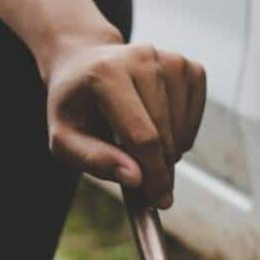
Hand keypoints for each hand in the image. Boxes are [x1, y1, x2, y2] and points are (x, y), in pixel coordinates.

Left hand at [41, 35, 206, 208]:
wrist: (85, 64)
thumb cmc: (74, 107)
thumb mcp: (64, 138)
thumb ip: (94, 159)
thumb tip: (136, 179)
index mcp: (106, 74)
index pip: (141, 135)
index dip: (153, 174)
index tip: (159, 201)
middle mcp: (142, 58)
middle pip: (164, 133)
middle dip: (161, 169)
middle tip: (153, 189)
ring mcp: (168, 59)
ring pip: (182, 127)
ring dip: (170, 151)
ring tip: (142, 149)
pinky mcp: (188, 66)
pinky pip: (195, 115)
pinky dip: (183, 134)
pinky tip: (159, 129)